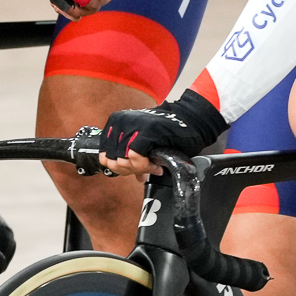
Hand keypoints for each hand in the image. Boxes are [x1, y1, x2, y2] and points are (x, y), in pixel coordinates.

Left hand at [100, 90, 227, 176]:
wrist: (191, 120)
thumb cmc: (169, 131)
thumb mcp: (144, 142)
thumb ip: (133, 157)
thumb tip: (134, 176)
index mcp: (116, 121)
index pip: (104, 155)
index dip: (119, 168)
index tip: (135, 170)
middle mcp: (120, 121)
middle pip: (112, 160)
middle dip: (129, 170)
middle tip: (146, 170)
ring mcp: (132, 125)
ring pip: (122, 160)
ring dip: (139, 169)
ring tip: (152, 167)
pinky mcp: (146, 131)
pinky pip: (136, 157)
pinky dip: (145, 166)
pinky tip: (156, 165)